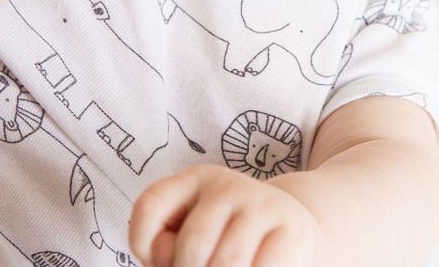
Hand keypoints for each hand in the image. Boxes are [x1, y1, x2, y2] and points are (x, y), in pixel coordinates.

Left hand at [128, 165, 322, 266]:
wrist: (293, 231)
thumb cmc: (227, 241)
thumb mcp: (192, 238)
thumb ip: (169, 248)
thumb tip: (167, 261)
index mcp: (194, 180)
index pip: (150, 205)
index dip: (145, 244)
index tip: (163, 260)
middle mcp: (228, 185)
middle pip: (192, 247)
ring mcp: (262, 205)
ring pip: (227, 263)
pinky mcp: (293, 229)